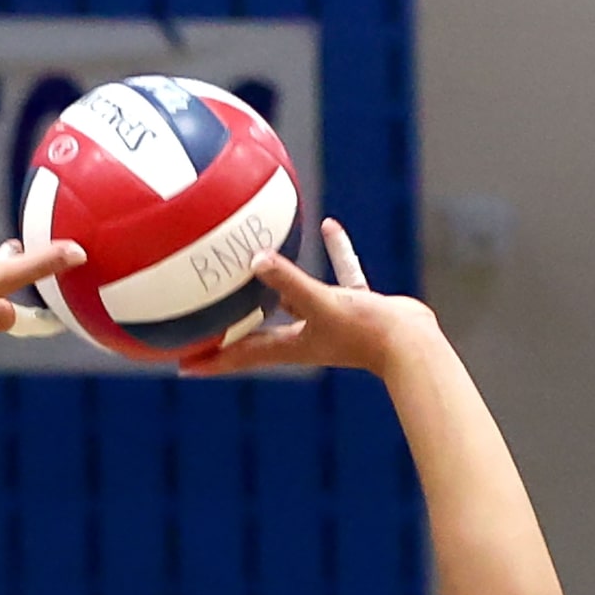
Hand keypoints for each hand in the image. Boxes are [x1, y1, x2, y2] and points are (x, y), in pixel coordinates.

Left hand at [179, 219, 434, 378]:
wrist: (411, 344)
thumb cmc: (365, 332)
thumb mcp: (322, 303)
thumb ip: (289, 281)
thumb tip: (255, 258)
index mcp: (290, 346)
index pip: (240, 356)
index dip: (211, 361)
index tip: (182, 366)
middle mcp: (304, 337)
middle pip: (257, 335)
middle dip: (231, 330)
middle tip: (203, 320)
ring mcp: (328, 322)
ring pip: (293, 302)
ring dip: (275, 288)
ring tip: (255, 268)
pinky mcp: (353, 307)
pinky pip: (336, 276)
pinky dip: (333, 254)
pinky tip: (329, 227)